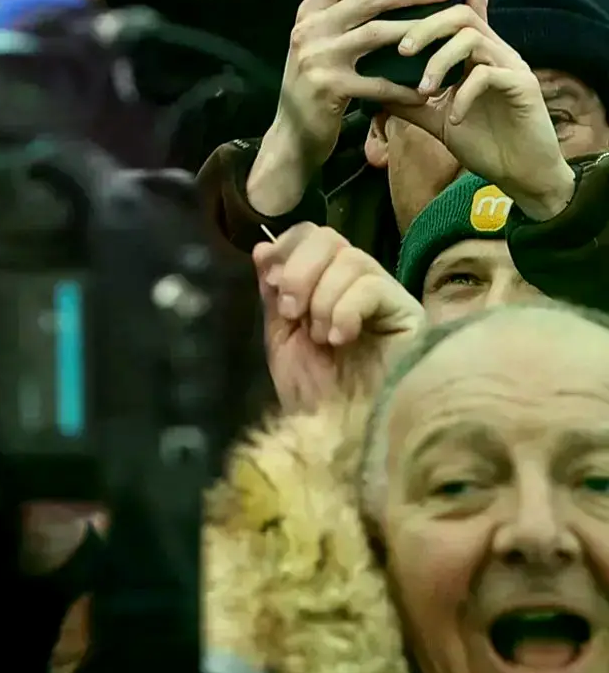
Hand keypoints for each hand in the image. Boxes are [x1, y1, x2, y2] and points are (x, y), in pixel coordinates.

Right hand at [242, 0, 450, 217]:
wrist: (291, 135)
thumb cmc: (316, 85)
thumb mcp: (320, 44)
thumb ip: (344, 18)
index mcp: (310, 12)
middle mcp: (310, 29)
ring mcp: (318, 58)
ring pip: (378, 33)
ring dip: (418, 31)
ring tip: (449, 32)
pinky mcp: (330, 88)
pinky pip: (379, 81)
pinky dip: (407, 86)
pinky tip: (427, 90)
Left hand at [254, 223, 424, 413]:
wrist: (344, 437)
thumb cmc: (315, 395)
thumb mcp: (282, 339)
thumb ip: (275, 293)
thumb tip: (262, 247)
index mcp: (325, 286)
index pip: (311, 235)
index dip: (286, 248)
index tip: (271, 282)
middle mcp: (358, 285)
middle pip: (328, 237)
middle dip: (299, 270)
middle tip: (292, 312)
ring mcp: (386, 299)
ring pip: (351, 258)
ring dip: (321, 298)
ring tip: (321, 338)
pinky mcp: (409, 315)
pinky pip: (373, 285)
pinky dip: (345, 308)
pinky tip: (341, 339)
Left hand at [386, 0, 574, 218]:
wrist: (517, 172)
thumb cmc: (477, 137)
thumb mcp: (430, 114)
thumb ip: (400, 94)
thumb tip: (364, 79)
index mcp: (473, 50)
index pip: (468, 0)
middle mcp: (494, 49)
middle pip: (459, 13)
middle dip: (424, 26)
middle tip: (400, 49)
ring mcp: (510, 65)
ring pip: (472, 38)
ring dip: (439, 59)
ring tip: (421, 87)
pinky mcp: (522, 88)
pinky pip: (488, 75)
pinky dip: (462, 93)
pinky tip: (453, 115)